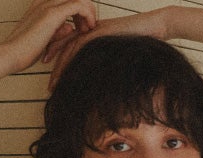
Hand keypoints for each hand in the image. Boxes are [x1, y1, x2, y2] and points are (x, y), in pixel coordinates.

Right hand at [0, 0, 96, 73]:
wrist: (12, 54)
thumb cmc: (26, 51)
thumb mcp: (47, 40)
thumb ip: (59, 32)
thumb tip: (71, 28)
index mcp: (42, 6)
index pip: (66, 0)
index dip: (79, 11)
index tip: (83, 27)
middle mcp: (45, 1)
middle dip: (86, 9)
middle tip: (88, 27)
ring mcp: (48, 5)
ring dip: (88, 12)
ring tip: (89, 28)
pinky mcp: (52, 14)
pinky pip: (78, 5)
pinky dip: (88, 15)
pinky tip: (88, 28)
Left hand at [46, 7, 171, 90]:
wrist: (153, 26)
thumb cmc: (142, 40)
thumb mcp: (121, 52)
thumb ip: (110, 60)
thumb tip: (106, 79)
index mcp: (93, 34)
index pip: (70, 47)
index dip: (60, 63)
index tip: (53, 81)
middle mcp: (90, 30)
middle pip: (65, 48)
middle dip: (55, 67)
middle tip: (49, 87)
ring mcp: (93, 30)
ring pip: (68, 49)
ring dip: (59, 68)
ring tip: (52, 86)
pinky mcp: (98, 32)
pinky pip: (79, 46)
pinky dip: (69, 60)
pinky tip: (63, 73)